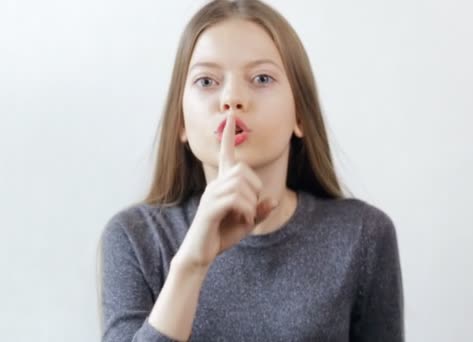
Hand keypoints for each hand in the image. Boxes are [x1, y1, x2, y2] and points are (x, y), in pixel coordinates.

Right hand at [175, 113, 276, 268]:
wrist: (200, 253)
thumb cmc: (220, 235)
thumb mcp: (246, 223)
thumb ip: (259, 211)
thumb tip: (273, 200)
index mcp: (222, 185)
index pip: (226, 155)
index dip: (228, 136)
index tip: (231, 116)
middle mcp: (215, 186)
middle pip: (242, 169)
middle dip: (255, 187)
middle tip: (252, 208)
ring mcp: (211, 196)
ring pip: (240, 184)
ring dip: (251, 202)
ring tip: (246, 217)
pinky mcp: (209, 209)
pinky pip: (235, 199)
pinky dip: (245, 210)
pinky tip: (242, 220)